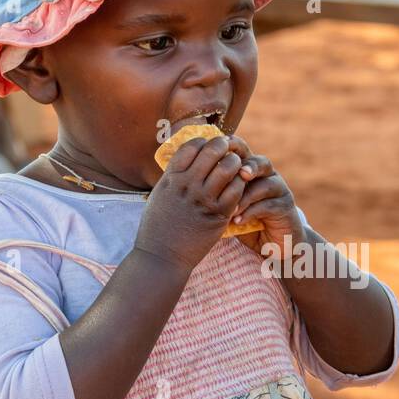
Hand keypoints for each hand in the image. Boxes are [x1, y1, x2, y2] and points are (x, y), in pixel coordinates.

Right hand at [136, 132, 255, 270]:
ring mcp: (204, 200)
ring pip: (229, 167)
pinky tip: (237, 185)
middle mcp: (188, 185)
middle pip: (212, 151)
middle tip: (227, 149)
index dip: (203, 141)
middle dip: (223, 145)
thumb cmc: (159, 227)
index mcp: (171, 178)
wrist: (162, 257)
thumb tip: (188, 160)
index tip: (207, 145)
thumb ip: (174, 177)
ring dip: (235, 162)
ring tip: (235, 165)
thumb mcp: (160, 195)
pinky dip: (240, 183)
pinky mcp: (219, 215)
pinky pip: (237, 190)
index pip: (192, 145)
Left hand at [228, 154, 304, 254]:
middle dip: (249, 166)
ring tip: (231, 209)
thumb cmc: (245, 221)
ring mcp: (279, 191)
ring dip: (247, 195)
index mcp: (253, 171)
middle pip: (262, 162)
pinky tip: (238, 221)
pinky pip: (269, 206)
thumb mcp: (229, 204)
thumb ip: (219, 192)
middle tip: (240, 173)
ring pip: (266, 184)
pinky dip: (251, 213)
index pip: (245, 151)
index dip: (235, 146)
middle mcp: (268, 177)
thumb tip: (192, 182)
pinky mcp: (285, 207)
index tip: (220, 148)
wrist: (271, 243)